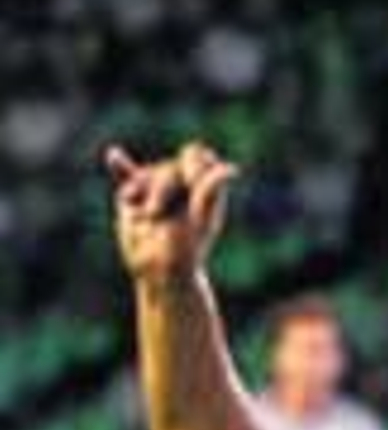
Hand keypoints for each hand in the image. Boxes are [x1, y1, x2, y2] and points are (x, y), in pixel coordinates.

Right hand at [106, 140, 237, 285]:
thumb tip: (232, 169)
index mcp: (204, 189)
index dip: (191, 164)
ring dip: (144, 195)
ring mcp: (157, 191)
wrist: (159, 275)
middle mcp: (182, 186)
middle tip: (155, 214)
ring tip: (148, 217)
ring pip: (147, 176)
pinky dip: (120, 167)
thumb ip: (210, 192)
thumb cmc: (186, 252)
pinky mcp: (135, 200)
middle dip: (162, 188)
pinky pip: (127, 177)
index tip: (189, 181)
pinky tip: (114, 155)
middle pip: (170, 167)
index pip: (197, 156)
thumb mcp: (200, 221)